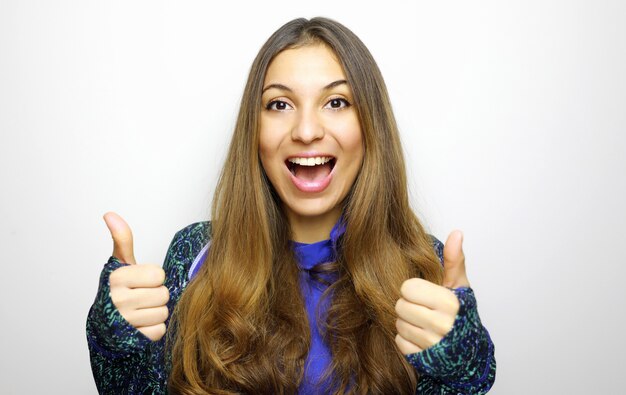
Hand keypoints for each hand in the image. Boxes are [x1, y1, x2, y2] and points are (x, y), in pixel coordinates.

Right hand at [104, 212, 169, 340]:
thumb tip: (110, 214)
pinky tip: (140, 325)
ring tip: (140, 311)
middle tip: (141, 297)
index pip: (158, 274)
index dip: (153, 278)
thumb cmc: (117, 290)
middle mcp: (117, 300)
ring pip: (163, 312)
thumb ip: (122, 240)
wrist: (103, 325)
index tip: (140, 281)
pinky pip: (160, 330)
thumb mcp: (120, 264)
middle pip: (163, 294)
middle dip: (156, 295)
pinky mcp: (132, 340)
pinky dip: (154, 329)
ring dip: (156, 312)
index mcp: (116, 277)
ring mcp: (125, 322)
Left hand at [394, 230, 469, 353]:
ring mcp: (431, 344)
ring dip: (407, 323)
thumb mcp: (459, 285)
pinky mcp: (421, 358)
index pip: (408, 288)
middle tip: (423, 309)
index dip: (413, 289)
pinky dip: (406, 340)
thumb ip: (454, 259)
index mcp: (449, 302)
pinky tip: (420, 337)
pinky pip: (399, 342)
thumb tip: (456, 233)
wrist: (467, 352)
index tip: (424, 294)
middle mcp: (441, 325)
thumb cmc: (461, 313)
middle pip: (400, 306)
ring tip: (423, 323)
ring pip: (398, 324)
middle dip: (409, 306)